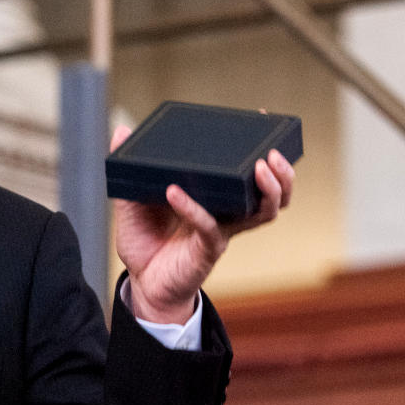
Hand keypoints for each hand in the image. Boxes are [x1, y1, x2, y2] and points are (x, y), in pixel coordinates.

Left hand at [111, 125, 294, 323]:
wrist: (141, 284)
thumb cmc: (145, 243)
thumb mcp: (133, 201)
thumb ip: (131, 169)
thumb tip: (122, 131)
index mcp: (217, 198)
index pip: (250, 172)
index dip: (263, 149)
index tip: (264, 119)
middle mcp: (227, 213)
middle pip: (272, 195)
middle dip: (282, 174)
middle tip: (273, 153)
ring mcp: (221, 231)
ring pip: (261, 213)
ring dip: (267, 191)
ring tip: (259, 167)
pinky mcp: (207, 249)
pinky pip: (209, 226)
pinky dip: (193, 207)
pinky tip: (174, 192)